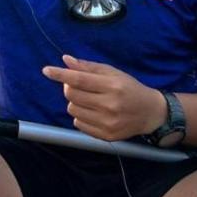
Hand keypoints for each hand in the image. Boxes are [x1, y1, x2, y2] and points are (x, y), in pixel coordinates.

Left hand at [42, 54, 164, 141]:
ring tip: (89, 100)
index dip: (61, 75)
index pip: (79, 80)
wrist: (151, 113)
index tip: (46, 70)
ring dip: (75, 103)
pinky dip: (80, 116)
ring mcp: (107, 123)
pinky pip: (78, 124)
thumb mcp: (112, 73)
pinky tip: (93, 112)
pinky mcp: (106, 136)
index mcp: (112, 86)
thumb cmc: (129, 88)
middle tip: (79, 86)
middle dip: (69, 88)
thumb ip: (88, 67)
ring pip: (72, 110)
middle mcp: (110, 105)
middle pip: (72, 95)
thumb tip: (65, 60)